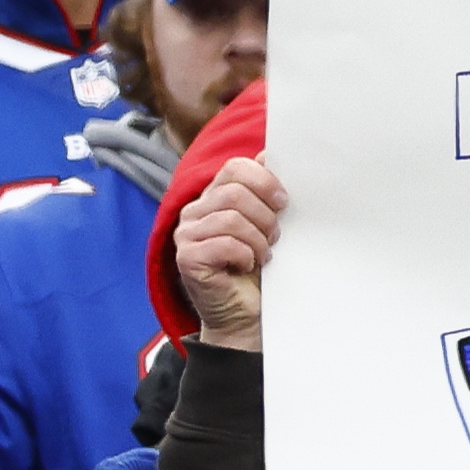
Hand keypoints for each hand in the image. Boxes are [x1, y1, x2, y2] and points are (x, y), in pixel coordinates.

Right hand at [171, 155, 286, 343]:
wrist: (247, 315)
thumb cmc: (256, 270)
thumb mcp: (265, 225)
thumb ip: (263, 192)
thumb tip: (268, 154)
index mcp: (212, 197)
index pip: (235, 168)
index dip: (264, 180)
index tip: (283, 202)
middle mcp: (194, 212)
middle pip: (234, 192)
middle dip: (264, 215)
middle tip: (275, 236)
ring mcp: (185, 235)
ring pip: (230, 218)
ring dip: (257, 238)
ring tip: (263, 254)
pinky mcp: (186, 258)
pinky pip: (224, 244)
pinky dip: (245, 254)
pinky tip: (247, 265)